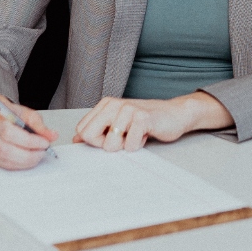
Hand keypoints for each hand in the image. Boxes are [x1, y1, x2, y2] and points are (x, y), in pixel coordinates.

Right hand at [0, 96, 58, 169]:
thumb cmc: (9, 113)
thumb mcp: (26, 113)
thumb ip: (39, 125)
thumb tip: (52, 136)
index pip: (9, 132)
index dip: (29, 141)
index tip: (44, 143)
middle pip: (4, 149)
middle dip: (28, 155)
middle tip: (42, 152)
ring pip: (3, 159)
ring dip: (24, 162)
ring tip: (36, 156)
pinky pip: (2, 165)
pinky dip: (17, 165)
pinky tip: (26, 160)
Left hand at [72, 92, 232, 151]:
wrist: (175, 114)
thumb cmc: (146, 121)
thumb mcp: (118, 124)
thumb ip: (97, 130)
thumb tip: (76, 140)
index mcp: (105, 104)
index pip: (82, 130)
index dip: (94, 142)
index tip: (110, 138)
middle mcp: (114, 104)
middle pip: (89, 136)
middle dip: (105, 146)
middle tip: (122, 139)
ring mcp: (128, 110)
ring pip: (110, 145)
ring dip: (125, 146)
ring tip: (136, 135)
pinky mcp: (142, 118)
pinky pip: (130, 145)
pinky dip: (138, 145)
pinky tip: (145, 134)